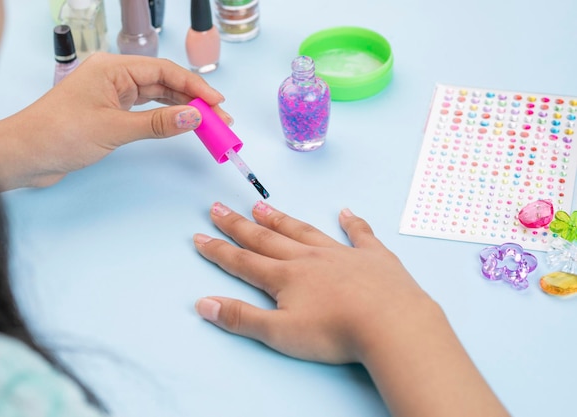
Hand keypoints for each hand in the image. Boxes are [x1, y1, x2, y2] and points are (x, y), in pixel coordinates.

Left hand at [0, 53, 229, 189]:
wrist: (25, 155)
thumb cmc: (59, 135)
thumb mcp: (114, 129)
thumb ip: (157, 124)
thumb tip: (194, 117)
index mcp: (113, 68)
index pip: (164, 71)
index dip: (194, 87)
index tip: (217, 103)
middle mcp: (114, 76)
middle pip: (164, 83)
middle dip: (193, 100)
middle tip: (219, 119)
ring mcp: (112, 94)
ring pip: (157, 97)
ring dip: (182, 109)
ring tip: (207, 124)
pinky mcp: (110, 112)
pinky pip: (145, 110)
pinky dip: (165, 118)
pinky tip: (181, 124)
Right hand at [192, 201, 429, 363]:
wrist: (391, 323)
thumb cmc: (335, 332)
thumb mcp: (280, 333)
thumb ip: (241, 318)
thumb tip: (203, 303)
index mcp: (286, 277)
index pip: (243, 261)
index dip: (219, 250)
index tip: (200, 237)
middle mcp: (309, 258)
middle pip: (267, 238)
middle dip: (240, 225)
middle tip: (219, 207)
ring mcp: (342, 253)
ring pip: (304, 231)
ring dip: (281, 219)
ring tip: (261, 206)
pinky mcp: (373, 256)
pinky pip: (360, 234)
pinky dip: (352, 223)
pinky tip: (345, 212)